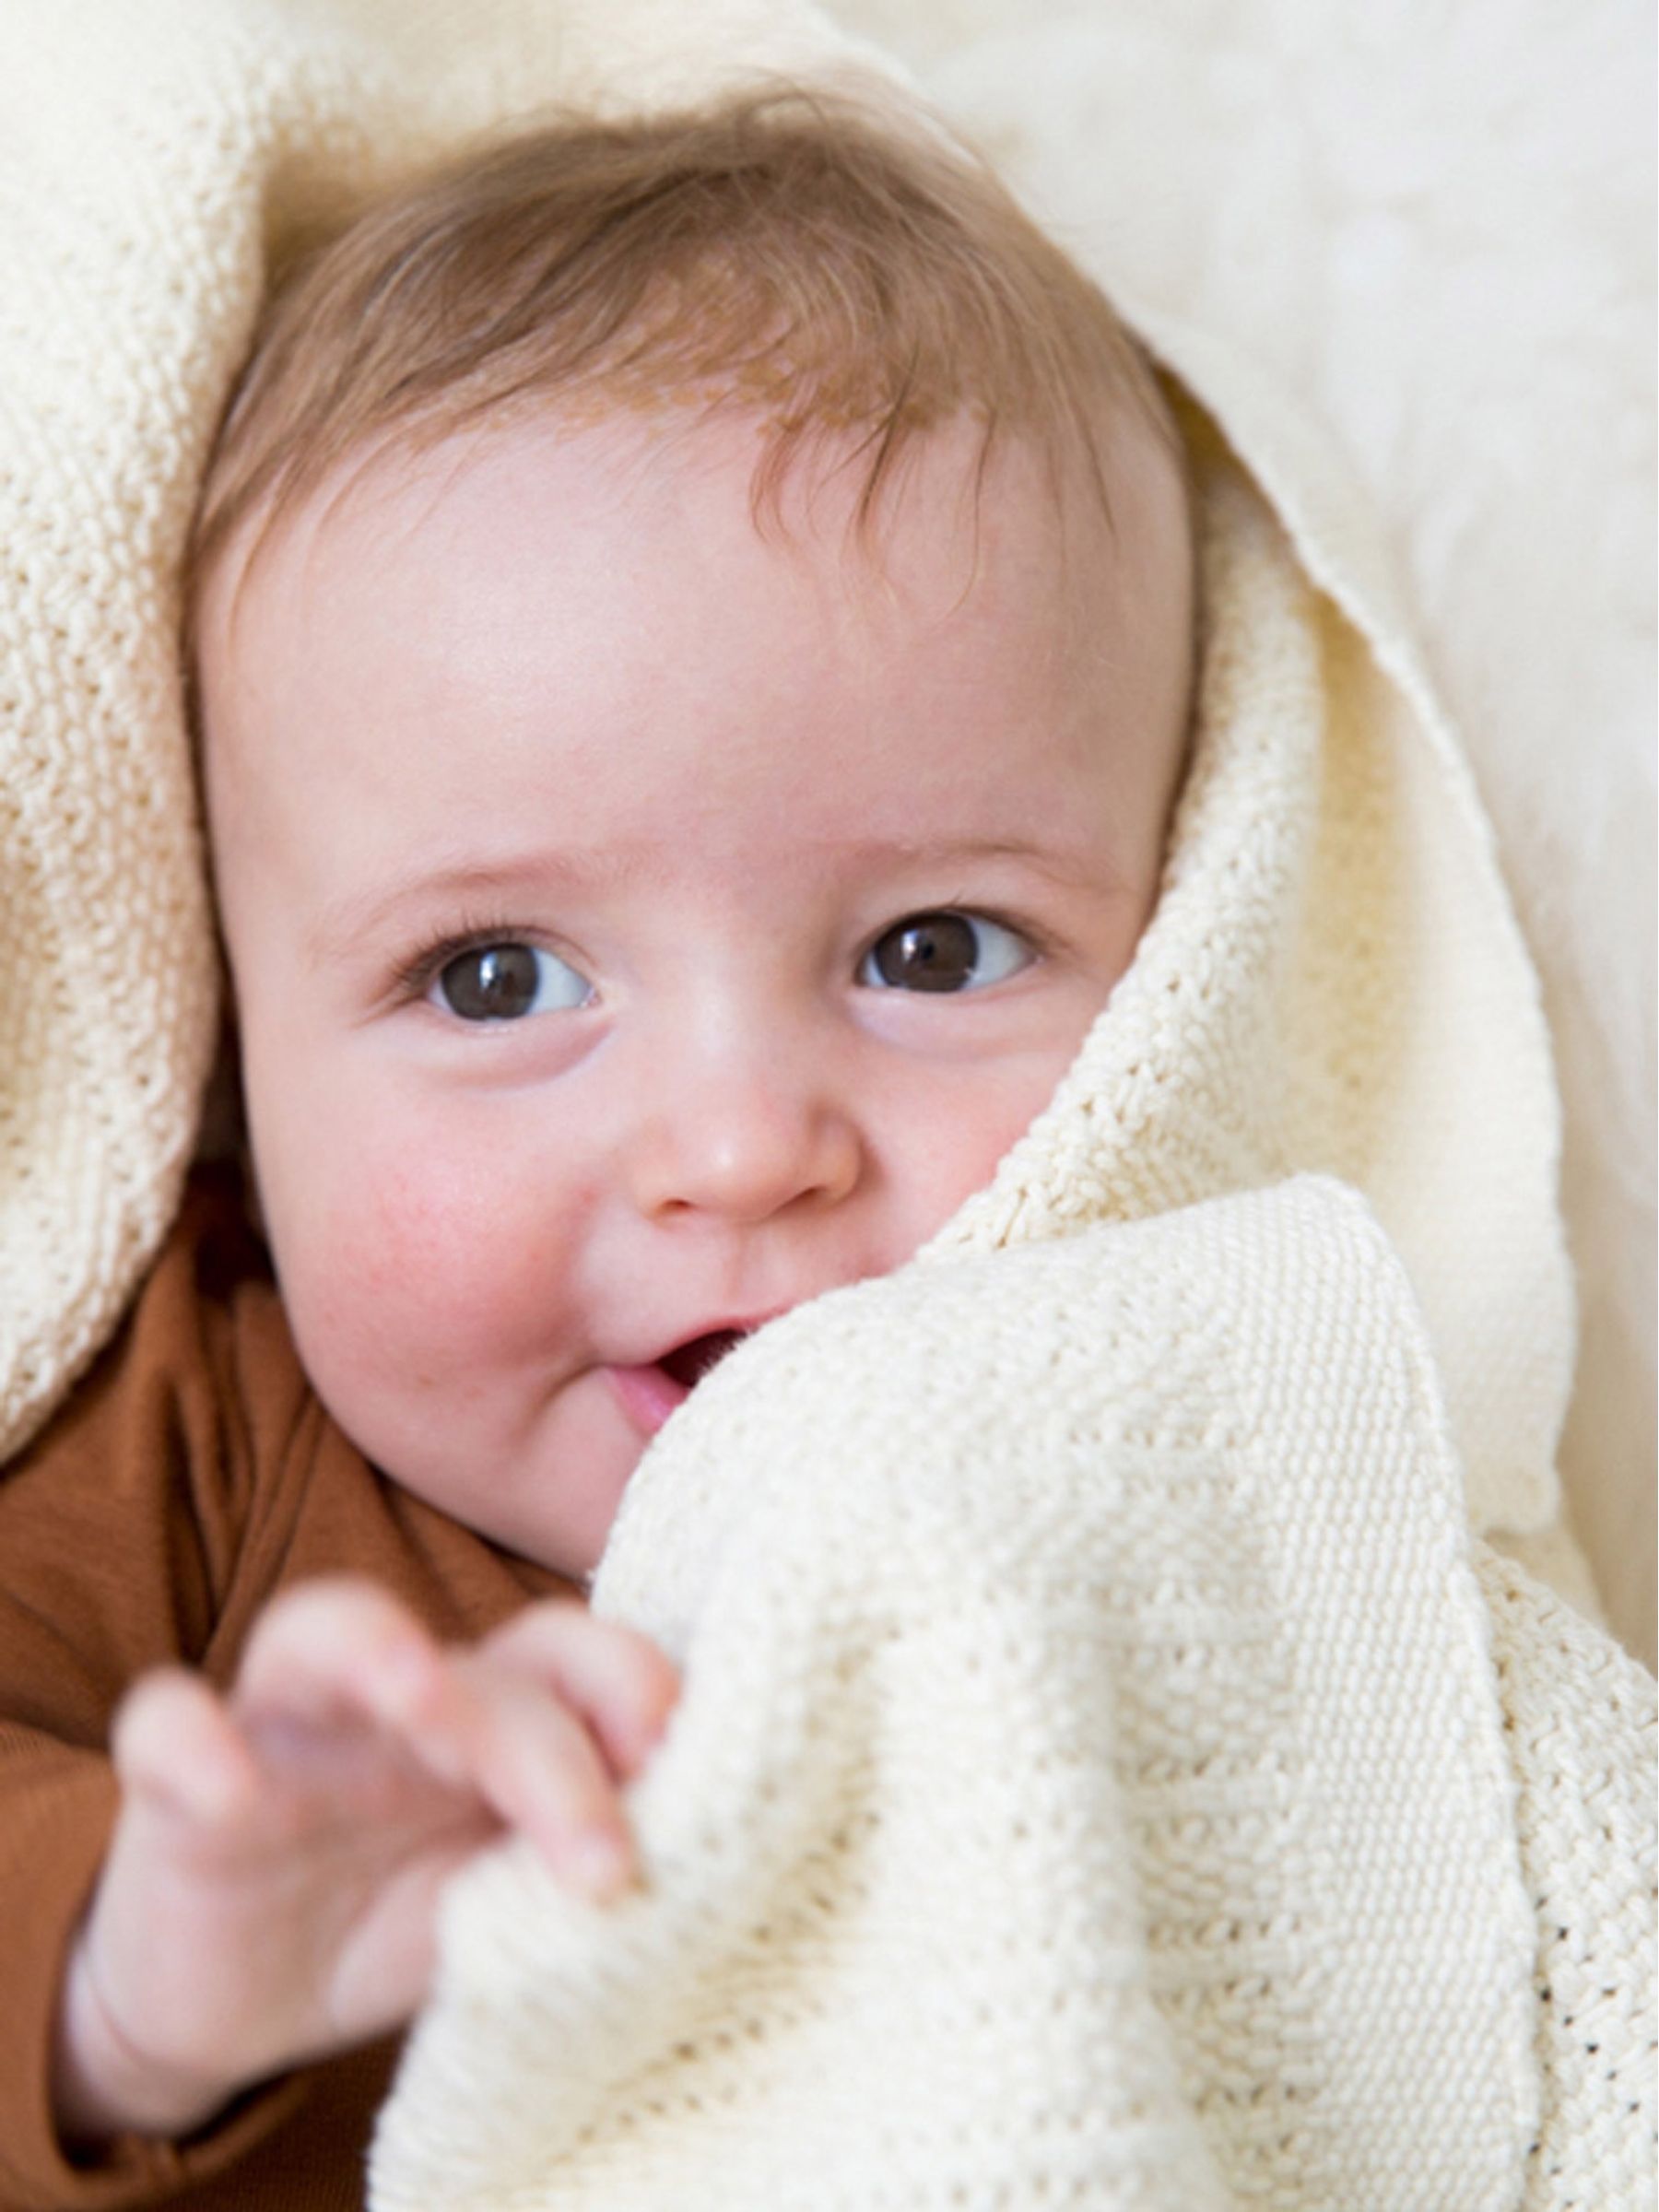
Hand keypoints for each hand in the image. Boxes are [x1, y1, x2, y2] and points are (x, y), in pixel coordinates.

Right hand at [52, 1578, 677, 2143]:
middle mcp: (395, 1699)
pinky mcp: (176, 1790)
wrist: (246, 1999)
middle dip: (551, 1751)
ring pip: (314, 1631)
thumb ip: (581, 1853)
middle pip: (479, 1665)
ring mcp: (285, 1730)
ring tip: (423, 1698)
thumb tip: (707, 1836)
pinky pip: (164, 1725)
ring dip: (376, 1649)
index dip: (631, 1687)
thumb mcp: (505, 1896)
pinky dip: (191, 1743)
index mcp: (491, 1715)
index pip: (572, 1659)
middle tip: (604, 1861)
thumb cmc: (401, 1913)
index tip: (683, 1768)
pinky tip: (230, 1793)